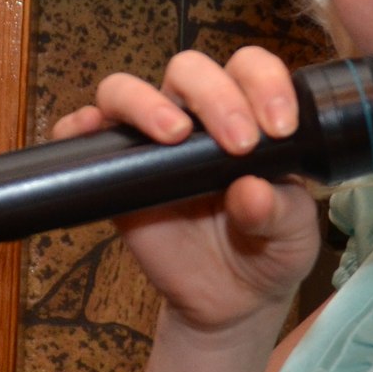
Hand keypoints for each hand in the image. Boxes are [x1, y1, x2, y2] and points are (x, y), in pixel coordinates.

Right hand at [50, 47, 324, 333]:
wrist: (230, 300)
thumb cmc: (269, 251)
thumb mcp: (293, 236)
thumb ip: (280, 211)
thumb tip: (251, 192)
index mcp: (249, 115)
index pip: (251, 70)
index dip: (266, 85)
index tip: (280, 127)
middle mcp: (196, 117)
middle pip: (190, 70)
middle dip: (216, 96)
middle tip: (239, 143)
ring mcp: (151, 142)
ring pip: (128, 90)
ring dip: (146, 103)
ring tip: (172, 135)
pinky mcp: (116, 173)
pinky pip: (84, 135)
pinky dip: (79, 125)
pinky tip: (91, 131)